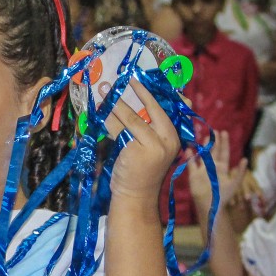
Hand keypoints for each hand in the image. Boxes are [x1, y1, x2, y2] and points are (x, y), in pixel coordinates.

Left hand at [105, 79, 181, 201]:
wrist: (136, 195)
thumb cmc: (141, 169)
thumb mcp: (150, 147)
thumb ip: (147, 127)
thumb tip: (129, 103)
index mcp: (174, 136)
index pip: (166, 108)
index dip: (152, 93)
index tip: (140, 79)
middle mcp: (168, 139)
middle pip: (152, 109)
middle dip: (137, 92)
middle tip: (124, 80)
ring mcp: (153, 146)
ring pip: (132, 118)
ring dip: (116, 103)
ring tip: (105, 92)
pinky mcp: (136, 151)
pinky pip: (119, 130)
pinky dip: (109, 119)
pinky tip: (101, 112)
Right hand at [188, 129, 246, 212]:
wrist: (210, 205)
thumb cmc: (224, 195)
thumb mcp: (235, 183)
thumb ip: (240, 172)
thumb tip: (245, 159)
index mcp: (223, 168)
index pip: (224, 152)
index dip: (224, 143)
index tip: (223, 132)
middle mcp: (212, 167)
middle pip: (213, 151)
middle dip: (214, 141)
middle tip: (214, 131)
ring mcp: (202, 170)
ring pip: (202, 155)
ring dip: (202, 147)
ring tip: (203, 137)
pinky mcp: (193, 175)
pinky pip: (191, 164)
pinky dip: (189, 156)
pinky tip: (189, 149)